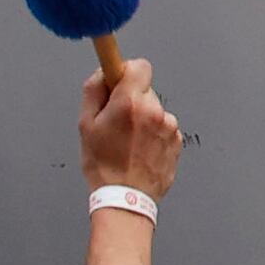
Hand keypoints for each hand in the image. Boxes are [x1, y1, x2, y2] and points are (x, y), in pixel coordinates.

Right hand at [80, 56, 181, 197]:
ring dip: (144, 119)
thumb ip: (94, 90)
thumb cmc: (104, 166)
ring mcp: (169, 127)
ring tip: (129, 142)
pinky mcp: (178, 140)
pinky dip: (154, 134)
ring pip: (154, 110)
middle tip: (118, 122)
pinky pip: (164, 127)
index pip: (139, 65)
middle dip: (132, 99)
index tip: (119, 80)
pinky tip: (141, 150)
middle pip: (145, 89)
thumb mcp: (86, 124)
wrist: (126, 198)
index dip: (127, 72)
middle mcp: (154, 111)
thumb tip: (103, 73)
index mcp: (130, 103)